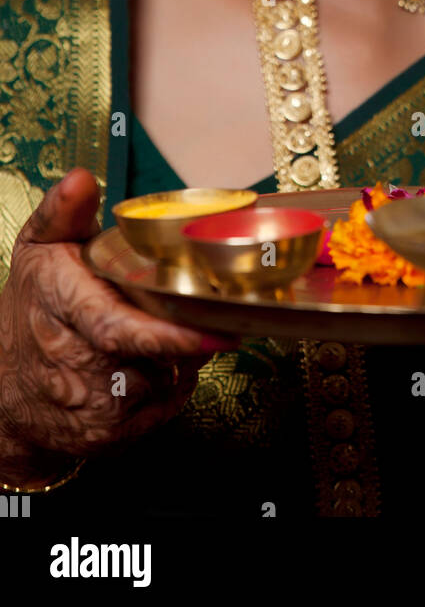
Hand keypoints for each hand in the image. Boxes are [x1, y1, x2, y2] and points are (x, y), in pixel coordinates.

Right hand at [0, 167, 238, 485]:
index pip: (115, 328)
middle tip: (214, 315)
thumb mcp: (38, 250)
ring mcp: (91, 406)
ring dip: (180, 358)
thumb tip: (81, 178)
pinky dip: (172, 383)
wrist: (4, 390)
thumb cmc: (32, 309)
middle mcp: (73, 363)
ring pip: (162, 380)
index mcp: (59, 308)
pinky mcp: (107, 436)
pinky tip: (159, 362)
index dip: (167, 334)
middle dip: (185, 337)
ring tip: (171, 331)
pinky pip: (162, 406)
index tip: (213, 330)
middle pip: (150, 355)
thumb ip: (63, 213)